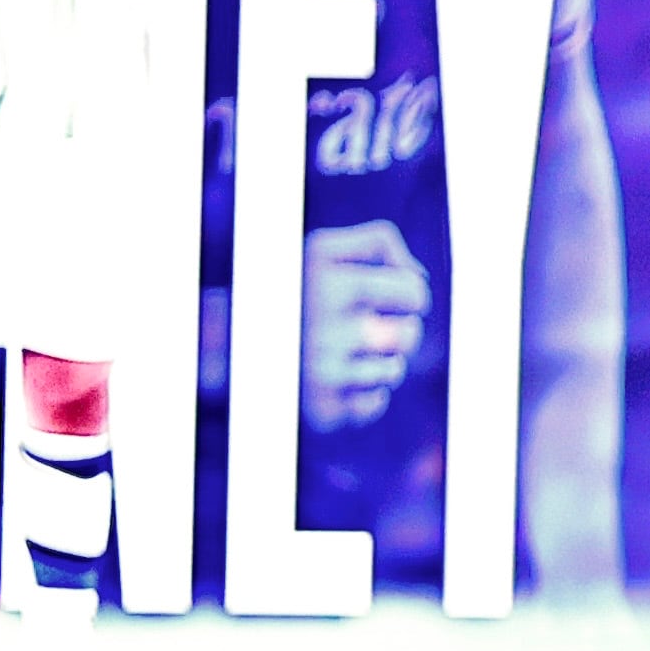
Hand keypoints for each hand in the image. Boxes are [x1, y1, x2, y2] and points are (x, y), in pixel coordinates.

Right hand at [303, 217, 431, 430]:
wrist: (230, 346)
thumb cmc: (292, 292)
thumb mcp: (324, 249)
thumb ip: (377, 242)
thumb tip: (419, 276)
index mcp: (328, 279)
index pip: (414, 291)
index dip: (406, 294)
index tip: (385, 297)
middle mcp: (323, 326)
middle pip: (410, 334)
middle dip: (398, 330)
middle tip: (368, 328)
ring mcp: (321, 371)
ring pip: (394, 370)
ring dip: (380, 362)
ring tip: (347, 352)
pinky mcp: (321, 409)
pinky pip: (375, 404)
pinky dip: (364, 394)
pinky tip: (338, 381)